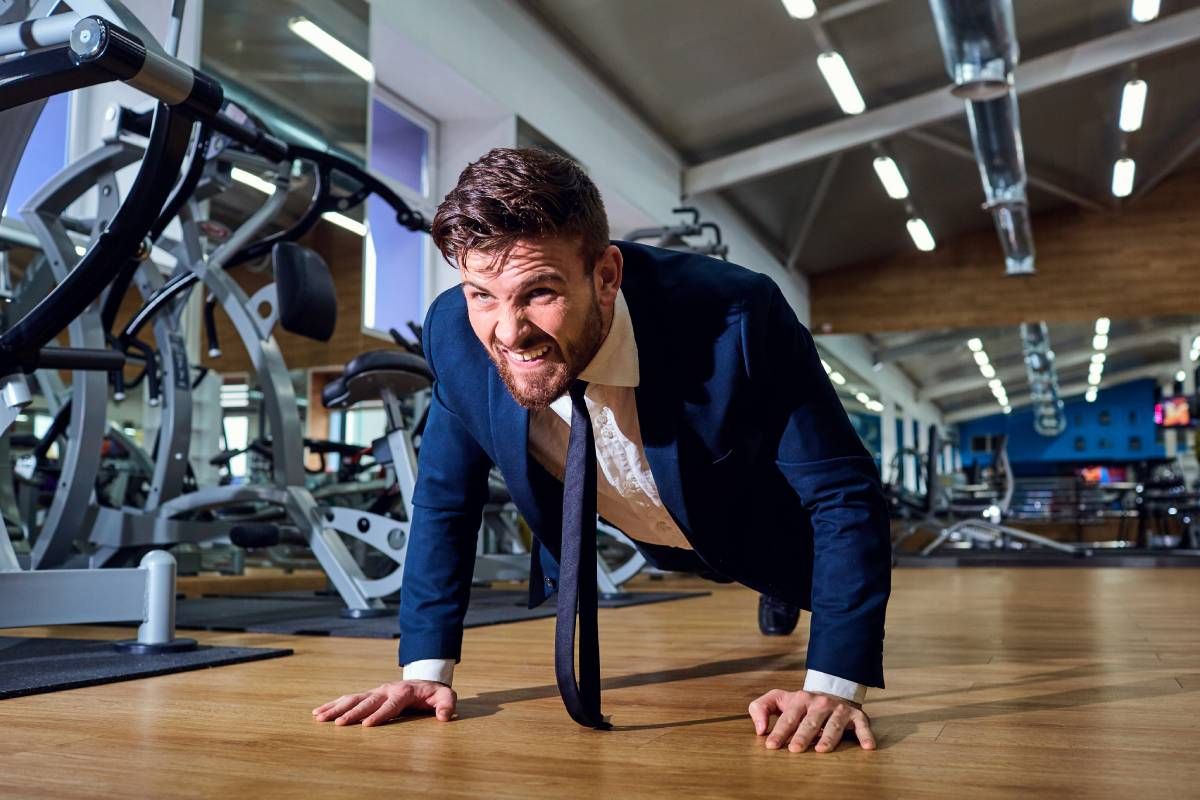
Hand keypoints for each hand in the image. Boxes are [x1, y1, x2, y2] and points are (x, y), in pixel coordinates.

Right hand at [312, 680, 456, 726]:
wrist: (425, 680)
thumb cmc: (434, 693)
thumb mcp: (446, 697)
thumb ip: (447, 705)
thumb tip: (444, 716)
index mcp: (404, 691)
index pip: (391, 704)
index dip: (380, 714)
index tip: (367, 725)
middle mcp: (386, 690)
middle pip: (368, 701)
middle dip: (353, 713)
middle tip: (339, 724)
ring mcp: (376, 691)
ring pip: (354, 699)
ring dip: (337, 708)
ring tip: (320, 717)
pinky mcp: (369, 695)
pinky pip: (350, 699)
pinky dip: (334, 705)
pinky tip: (319, 712)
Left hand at [748, 689, 875, 752]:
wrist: (833, 690)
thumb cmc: (801, 703)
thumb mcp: (779, 699)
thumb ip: (761, 708)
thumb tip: (759, 729)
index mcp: (800, 700)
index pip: (788, 717)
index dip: (779, 732)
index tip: (771, 745)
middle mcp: (820, 703)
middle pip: (810, 722)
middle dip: (802, 735)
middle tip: (794, 749)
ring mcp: (839, 709)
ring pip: (834, 725)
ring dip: (828, 737)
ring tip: (821, 750)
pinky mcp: (857, 715)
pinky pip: (862, 726)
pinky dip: (865, 735)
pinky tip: (867, 746)